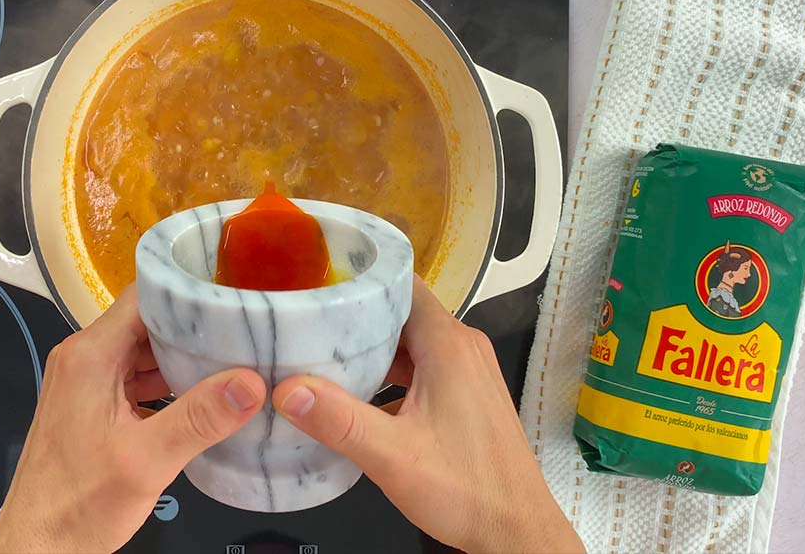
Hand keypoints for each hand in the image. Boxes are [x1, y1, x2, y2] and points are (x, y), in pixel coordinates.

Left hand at [0, 285, 266, 553]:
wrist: (38, 547)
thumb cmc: (80, 503)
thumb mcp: (146, 461)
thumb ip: (200, 418)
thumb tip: (252, 382)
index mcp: (90, 355)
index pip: (145, 296)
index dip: (190, 291)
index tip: (235, 294)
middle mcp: (84, 358)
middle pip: (147, 322)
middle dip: (196, 326)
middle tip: (248, 329)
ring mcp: (86, 383)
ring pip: (144, 351)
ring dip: (184, 357)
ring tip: (238, 358)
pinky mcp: (92, 407)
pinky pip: (136, 378)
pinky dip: (169, 382)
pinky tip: (206, 396)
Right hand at [272, 277, 582, 553]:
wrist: (517, 530)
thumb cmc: (468, 490)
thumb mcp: (392, 455)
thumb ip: (338, 420)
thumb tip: (287, 390)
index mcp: (449, 346)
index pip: (403, 283)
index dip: (362, 276)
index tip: (320, 277)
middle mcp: (463, 349)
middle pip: (402, 312)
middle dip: (357, 316)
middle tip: (309, 319)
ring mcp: (469, 373)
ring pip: (412, 342)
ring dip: (373, 348)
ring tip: (323, 355)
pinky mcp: (468, 396)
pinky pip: (423, 368)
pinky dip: (391, 373)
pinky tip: (358, 397)